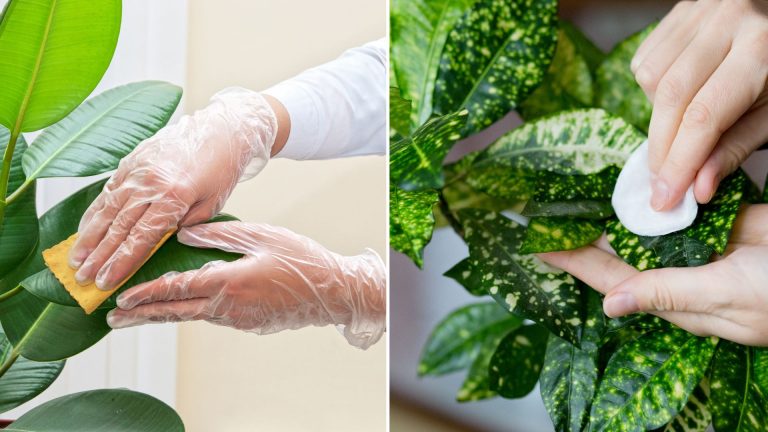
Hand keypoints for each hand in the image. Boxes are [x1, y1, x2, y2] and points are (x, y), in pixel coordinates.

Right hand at [69, 88, 286, 291]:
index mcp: (173, 196)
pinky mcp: (131, 160)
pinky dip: (94, 212)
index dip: (120, 262)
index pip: (141, 238)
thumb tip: (161, 241)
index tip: (104, 282)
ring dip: (88, 237)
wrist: (221, 128)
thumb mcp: (213, 203)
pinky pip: (108, 190)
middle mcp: (150, 183)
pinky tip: (84, 229)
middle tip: (82, 278)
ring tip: (75, 259)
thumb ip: (186, 224)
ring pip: (107, 209)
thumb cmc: (222, 168)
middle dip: (99, 256)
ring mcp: (137, 170)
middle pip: (118, 227)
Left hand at [106, 221, 386, 348]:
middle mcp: (229, 306)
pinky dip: (193, 312)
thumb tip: (184, 235)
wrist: (334, 291)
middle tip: (114, 320)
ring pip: (193, 316)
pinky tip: (186, 307)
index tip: (122, 300)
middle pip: (176, 313)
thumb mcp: (262, 236)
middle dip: (142, 316)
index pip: (177, 289)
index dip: (146, 294)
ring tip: (141, 315)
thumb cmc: (301, 259)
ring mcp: (239, 319)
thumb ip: (220, 236)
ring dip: (164, 314)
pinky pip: (214, 316)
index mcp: (229, 282)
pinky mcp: (249, 323)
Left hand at [539, 205, 767, 345]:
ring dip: (609, 213)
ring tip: (572, 196)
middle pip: (615, 251)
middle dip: (580, 235)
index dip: (571, 261)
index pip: (608, 278)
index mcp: (674, 298)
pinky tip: (624, 184)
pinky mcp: (717, 223)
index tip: (534, 245)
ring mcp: (696, 247)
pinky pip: (673, 210)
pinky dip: (650, 197)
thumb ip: (668, 295)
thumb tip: (610, 304)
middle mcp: (676, 273)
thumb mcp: (726, 298)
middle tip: (541, 214)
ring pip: (640, 228)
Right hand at [632, 0, 767, 209]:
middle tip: (660, 182)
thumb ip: (734, 149)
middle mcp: (729, 21)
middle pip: (671, 96)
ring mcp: (700, 10)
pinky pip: (646, 59)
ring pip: (651, 76)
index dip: (680, 162)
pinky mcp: (681, 10)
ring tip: (682, 126)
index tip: (665, 198)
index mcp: (761, 50)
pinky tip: (679, 95)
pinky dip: (654, 88)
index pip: (704, 116)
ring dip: (657, 115)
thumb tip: (696, 190)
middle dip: (661, 148)